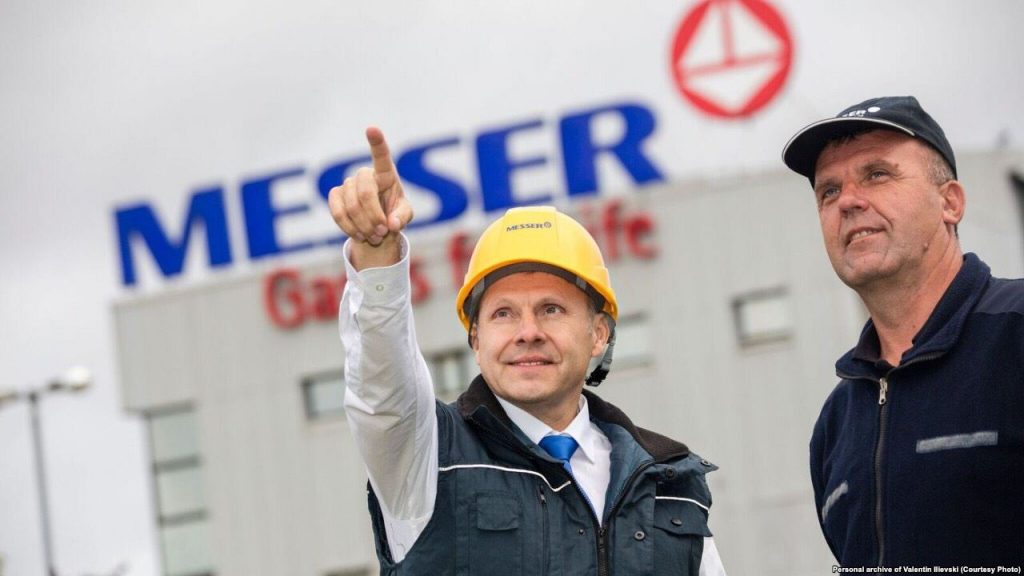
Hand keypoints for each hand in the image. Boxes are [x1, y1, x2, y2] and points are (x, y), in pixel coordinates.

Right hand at [329, 127, 413, 267]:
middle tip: (383, 233)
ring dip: (364, 227)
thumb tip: (392, 224)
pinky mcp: (335, 195)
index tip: (372, 129)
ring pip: (352, 207)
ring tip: (375, 237)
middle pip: (365, 193)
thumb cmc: (394, 214)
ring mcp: (348, 183)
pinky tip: (359, 235)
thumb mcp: (404, 215)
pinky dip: (349, 228)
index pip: (381, 156)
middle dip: (374, 217)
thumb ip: (402, 217)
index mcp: (386, 174)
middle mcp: (365, 174)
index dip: (376, 142)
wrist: (376, 224)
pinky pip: (338, 213)